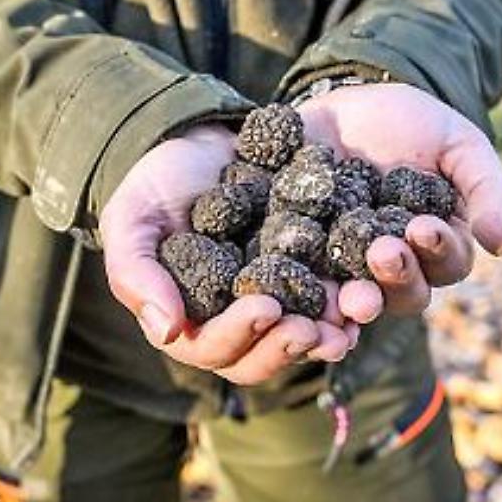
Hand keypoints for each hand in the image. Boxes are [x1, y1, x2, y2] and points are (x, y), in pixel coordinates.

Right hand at [100, 124, 355, 384]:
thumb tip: (166, 331)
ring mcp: (275, 304)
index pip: (212, 348)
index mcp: (190, 321)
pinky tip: (369, 292)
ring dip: (326, 337)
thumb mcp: (132, 219)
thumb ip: (136, 273)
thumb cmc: (155, 185)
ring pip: (300, 339)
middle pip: (261, 358)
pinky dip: (349, 303)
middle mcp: (233, 324)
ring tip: (349, 321)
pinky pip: (331, 303)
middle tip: (313, 328)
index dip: (239, 334)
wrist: (202, 144)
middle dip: (287, 346)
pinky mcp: (308, 279)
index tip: (265, 306)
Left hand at [297, 83, 501, 321]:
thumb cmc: (412, 124)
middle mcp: (395, 267)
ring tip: (350, 294)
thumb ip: (487, 189)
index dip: (439, 250)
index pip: (448, 263)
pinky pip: (305, 289)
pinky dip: (305, 300)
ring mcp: (346, 268)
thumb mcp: (458, 144)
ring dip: (356, 302)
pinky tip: (301, 296)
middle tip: (384, 252)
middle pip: (405, 293)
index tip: (424, 228)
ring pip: (358, 301)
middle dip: (397, 276)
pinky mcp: (302, 259)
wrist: (343, 103)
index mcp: (437, 246)